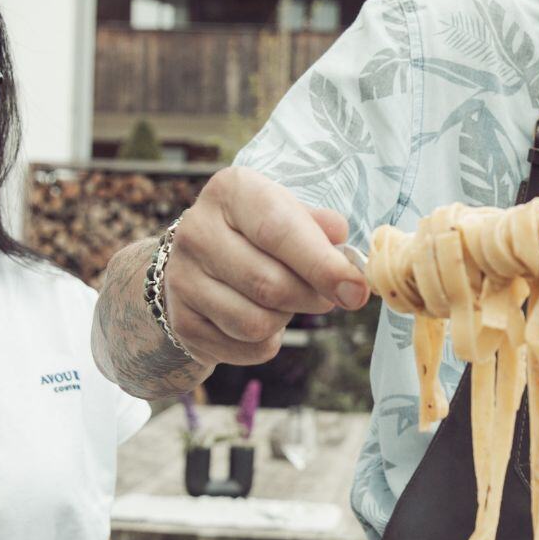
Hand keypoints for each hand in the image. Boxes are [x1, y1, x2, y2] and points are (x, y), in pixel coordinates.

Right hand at [165, 167, 369, 365]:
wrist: (197, 263)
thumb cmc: (257, 234)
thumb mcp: (287, 213)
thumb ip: (319, 228)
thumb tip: (345, 250)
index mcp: (230, 192)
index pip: (277, 231)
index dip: (321, 265)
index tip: (356, 290)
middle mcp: (197, 231)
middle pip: (270, 285)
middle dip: (313, 298)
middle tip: (326, 296)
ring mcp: (182, 278)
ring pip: (256, 323)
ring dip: (286, 320)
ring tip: (283, 301)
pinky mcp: (182, 322)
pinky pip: (245, 347)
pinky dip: (267, 342)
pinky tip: (259, 317)